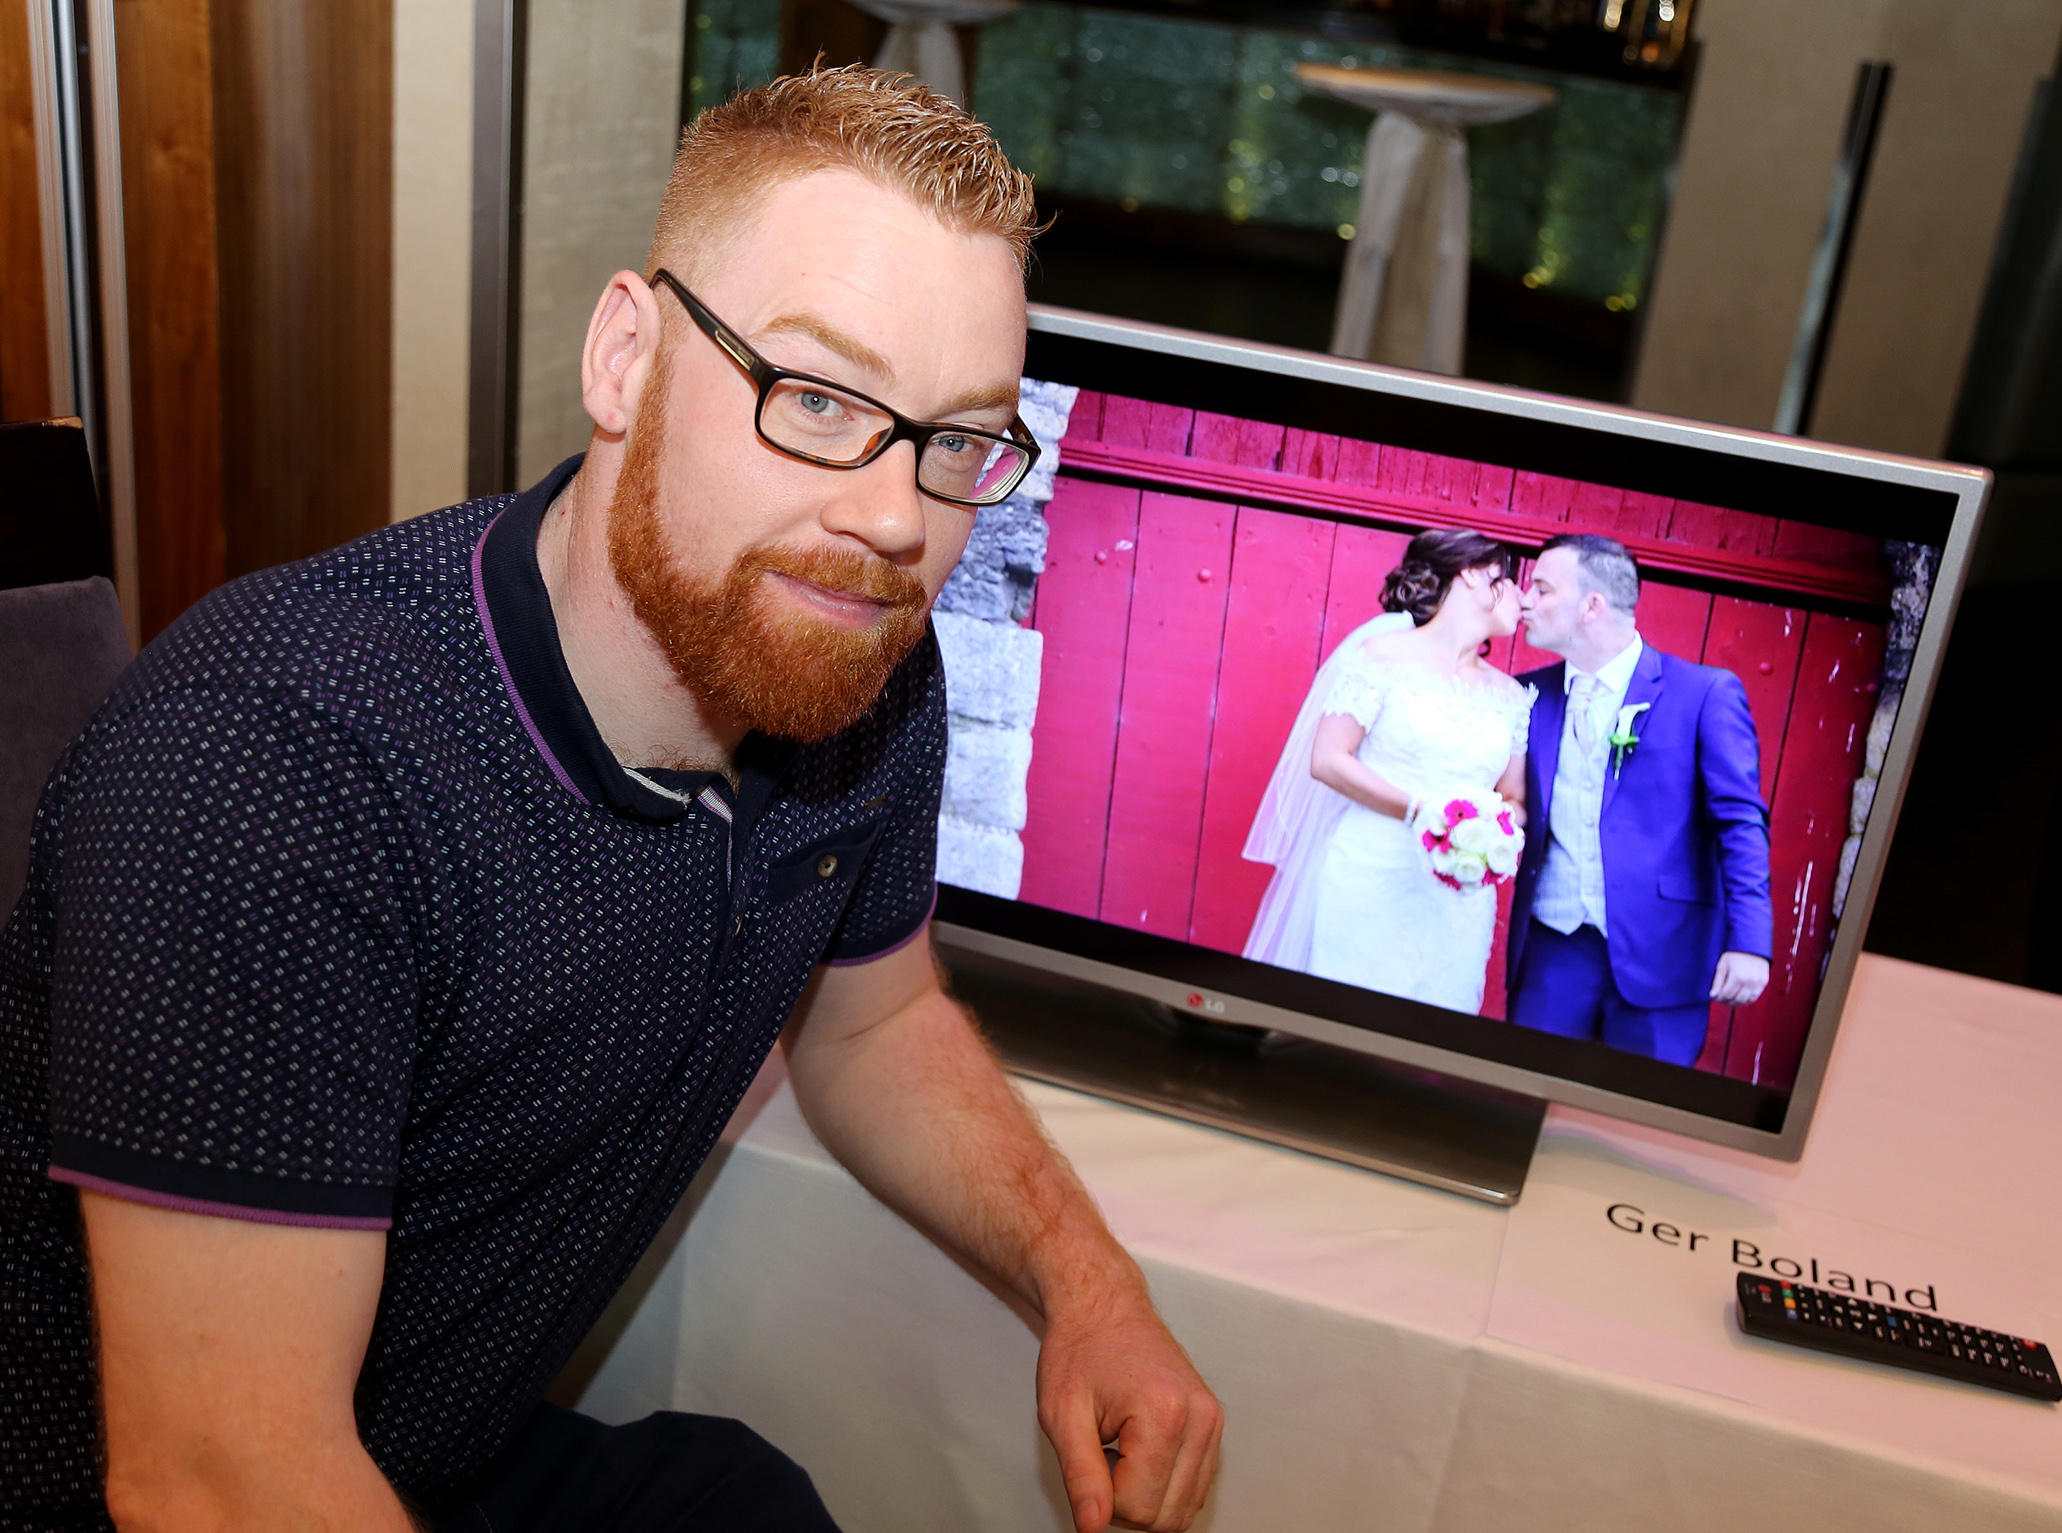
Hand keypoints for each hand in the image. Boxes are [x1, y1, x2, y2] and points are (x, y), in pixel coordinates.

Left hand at [1036, 1290, 1222, 1532]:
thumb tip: (1093, 1528)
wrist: (1104, 1307)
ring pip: (1184, 1510)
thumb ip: (1081, 1477)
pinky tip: (1139, 1452)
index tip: (1091, 1455)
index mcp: (1166, 1414)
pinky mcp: (1213, 1426)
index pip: (1140, 1508)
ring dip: (1146, 1496)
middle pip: (1168, 1517)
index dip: (1103, 1497)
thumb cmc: (1081, 1349)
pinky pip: (1193, 1488)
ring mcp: (1212, 1422)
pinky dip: (1162, 1486)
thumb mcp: (1063, 1414)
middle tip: (1103, 1456)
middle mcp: (1201, 1419)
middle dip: (1127, 1503)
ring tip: (1120, 1451)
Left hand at [1711, 951, 1769, 1005]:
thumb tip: (1712, 995)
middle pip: (1736, 1000)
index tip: (1715, 997)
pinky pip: (1754, 997)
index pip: (1726, 995)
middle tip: (1721, 999)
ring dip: (1736, 1003)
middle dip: (1726, 1002)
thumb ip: (1717, 981)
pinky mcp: (1763, 982)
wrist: (1752, 945)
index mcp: (1737, 977)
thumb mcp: (1723, 965)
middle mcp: (1749, 982)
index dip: (1719, 998)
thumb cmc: (1735, 954)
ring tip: (1729, 1000)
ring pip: (1745, 1001)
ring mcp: (1757, 983)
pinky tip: (1740, 997)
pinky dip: (1746, 1000)